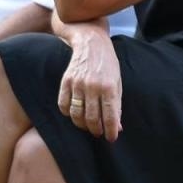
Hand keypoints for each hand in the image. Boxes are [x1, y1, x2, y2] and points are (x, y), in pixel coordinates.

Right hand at [58, 25, 122, 140]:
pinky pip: (63, 106)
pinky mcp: (65, 82)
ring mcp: (77, 84)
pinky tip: (75, 115)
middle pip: (91, 118)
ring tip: (88, 127)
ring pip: (76, 115)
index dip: (111, 130)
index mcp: (109, 86)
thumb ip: (117, 104)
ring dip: (82, 125)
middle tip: (99, 133)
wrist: (91, 43)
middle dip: (96, 130)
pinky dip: (69, 114)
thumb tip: (118, 127)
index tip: (112, 138)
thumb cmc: (108, 65)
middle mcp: (92, 86)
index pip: (110, 115)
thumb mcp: (118, 82)